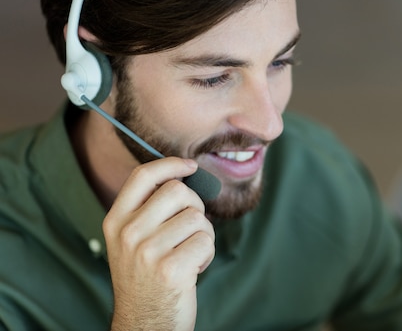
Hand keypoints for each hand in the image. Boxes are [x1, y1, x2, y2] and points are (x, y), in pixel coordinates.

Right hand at [103, 157, 215, 330]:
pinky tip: (192, 269)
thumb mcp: (132, 240)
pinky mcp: (171, 269)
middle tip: (190, 229)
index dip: (170, 164)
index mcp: (116, 221)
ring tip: (188, 254)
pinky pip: (206, 241)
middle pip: (178, 191)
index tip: (190, 166)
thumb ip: (148, 210)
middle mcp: (128, 233)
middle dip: (195, 206)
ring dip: (203, 235)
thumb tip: (183, 175)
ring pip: (197, 217)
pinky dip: (207, 254)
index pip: (142, 176)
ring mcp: (148, 251)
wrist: (144, 323)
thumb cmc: (146, 277)